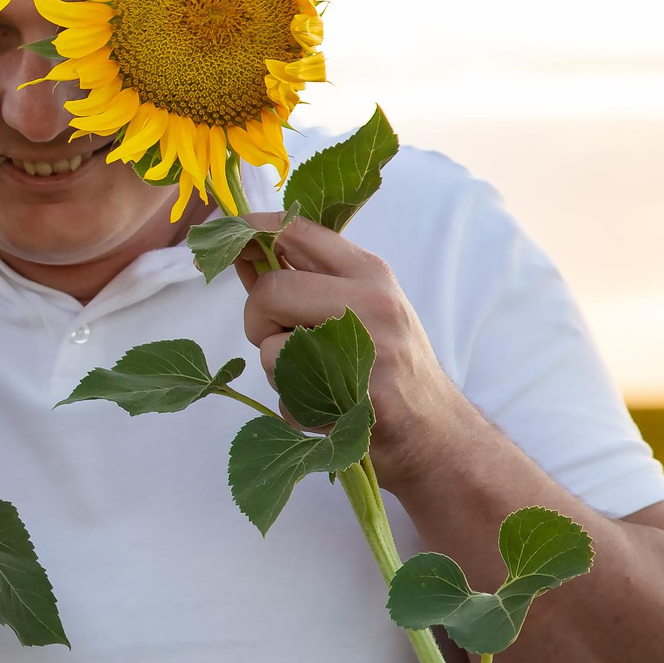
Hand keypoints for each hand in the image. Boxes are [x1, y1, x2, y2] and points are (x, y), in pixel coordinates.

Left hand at [236, 216, 475, 488]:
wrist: (434, 431)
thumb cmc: (386, 362)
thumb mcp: (357, 305)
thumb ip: (303, 278)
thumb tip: (242, 249)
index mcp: (369, 272)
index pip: (297, 230)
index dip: (251, 231)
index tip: (229, 239)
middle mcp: (372, 303)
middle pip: (270, 291)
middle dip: (257, 319)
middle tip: (279, 338)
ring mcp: (369, 351)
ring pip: (270, 349)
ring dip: (278, 370)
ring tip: (317, 377)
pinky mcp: (360, 400)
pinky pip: (286, 398)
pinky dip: (295, 409)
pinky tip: (328, 408)